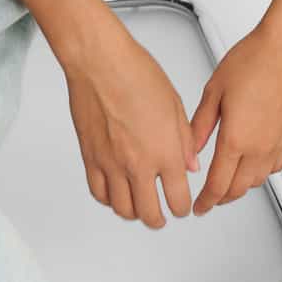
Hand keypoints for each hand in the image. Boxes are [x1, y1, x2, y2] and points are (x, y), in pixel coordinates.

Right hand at [66, 23, 198, 227]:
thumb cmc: (136, 74)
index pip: (178, 199)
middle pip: (149, 213)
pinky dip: (109, 200)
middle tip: (161, 217)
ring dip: (134, 213)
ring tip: (139, 208)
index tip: (182, 208)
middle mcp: (138, 164)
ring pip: (122, 209)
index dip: (182, 209)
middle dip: (159, 220)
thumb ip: (184, 141)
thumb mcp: (175, 106)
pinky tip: (115, 195)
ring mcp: (112, 164)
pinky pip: (99, 193)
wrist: (99, 62)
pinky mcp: (91, 159)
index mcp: (165, 152)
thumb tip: (191, 165)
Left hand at [190, 22, 281, 215]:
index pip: (217, 185)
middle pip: (238, 189)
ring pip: (258, 181)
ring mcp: (278, 144)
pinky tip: (254, 165)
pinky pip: (276, 167)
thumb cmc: (255, 59)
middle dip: (221, 198)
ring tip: (229, 183)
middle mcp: (260, 147)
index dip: (206, 202)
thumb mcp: (214, 92)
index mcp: (236, 139)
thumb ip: (200, 127)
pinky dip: (262, 173)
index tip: (199, 207)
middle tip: (211, 198)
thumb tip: (191, 150)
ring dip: (241, 187)